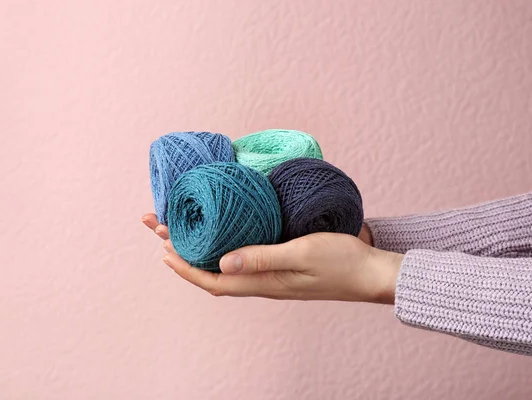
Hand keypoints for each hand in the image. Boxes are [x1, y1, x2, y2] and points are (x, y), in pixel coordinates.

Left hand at [142, 213, 401, 303]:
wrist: (371, 273)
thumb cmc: (341, 262)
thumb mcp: (302, 253)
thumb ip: (262, 257)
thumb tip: (222, 262)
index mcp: (263, 283)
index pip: (212, 281)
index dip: (184, 267)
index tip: (162, 247)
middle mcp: (262, 283)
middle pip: (212, 273)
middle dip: (182, 252)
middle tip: (160, 226)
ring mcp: (271, 276)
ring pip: (224, 266)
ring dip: (200, 248)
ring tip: (181, 228)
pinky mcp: (280, 267)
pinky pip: (242, 260)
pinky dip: (223, 246)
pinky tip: (222, 233)